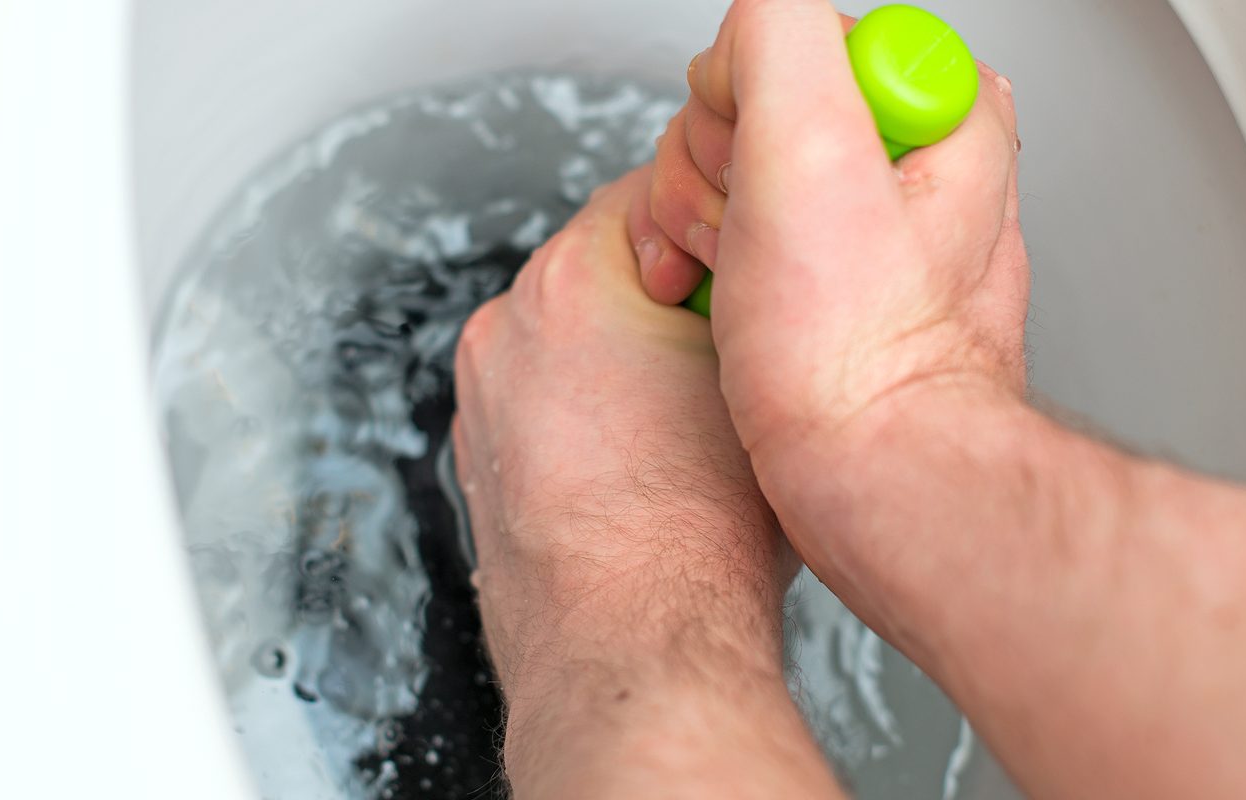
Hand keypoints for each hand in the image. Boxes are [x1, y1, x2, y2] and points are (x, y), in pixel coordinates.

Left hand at [451, 167, 833, 796]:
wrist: (632, 645)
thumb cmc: (696, 533)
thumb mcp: (761, 377)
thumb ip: (751, 298)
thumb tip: (765, 269)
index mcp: (572, 281)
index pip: (647, 189)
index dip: (714, 215)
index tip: (748, 248)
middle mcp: (508, 329)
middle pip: (603, 264)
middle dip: (665, 292)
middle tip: (730, 339)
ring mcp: (484, 400)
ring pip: (568, 339)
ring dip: (622, 354)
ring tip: (686, 416)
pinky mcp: (480, 462)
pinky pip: (542, 405)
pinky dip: (585, 416)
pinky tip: (641, 464)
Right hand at [628, 0, 1025, 600]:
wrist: (863, 477)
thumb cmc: (856, 353)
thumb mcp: (811, 144)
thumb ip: (776, 33)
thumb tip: (742, 44)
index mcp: (937, 109)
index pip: (791, 39)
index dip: (750, 102)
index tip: (770, 171)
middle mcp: (911, 162)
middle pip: (750, 103)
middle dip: (718, 171)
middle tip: (754, 238)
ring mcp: (864, 227)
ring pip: (729, 169)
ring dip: (702, 223)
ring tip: (745, 283)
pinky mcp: (823, 282)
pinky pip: (730, 232)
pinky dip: (704, 265)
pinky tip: (728, 303)